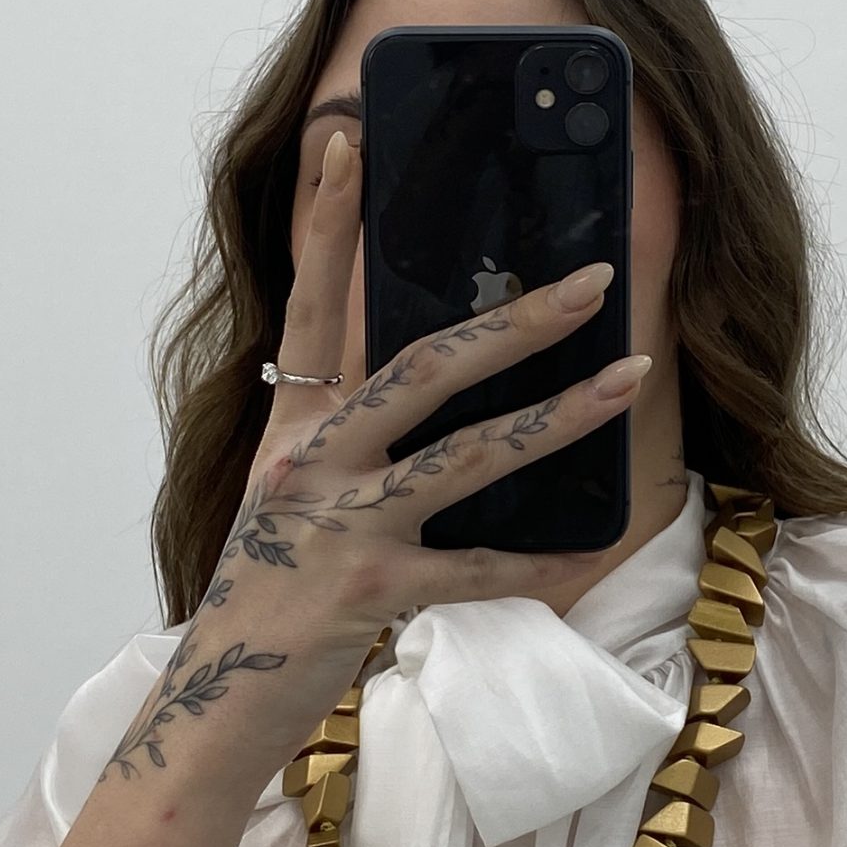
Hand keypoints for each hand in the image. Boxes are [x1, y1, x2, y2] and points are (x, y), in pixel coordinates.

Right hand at [207, 127, 651, 731]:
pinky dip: (536, 563)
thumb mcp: (281, 504)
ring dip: (559, 416)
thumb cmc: (262, 605)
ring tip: (629, 379)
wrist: (217, 703)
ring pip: (469, 455)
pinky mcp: (372, 593)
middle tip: (591, 281)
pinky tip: (587, 547)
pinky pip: (477, 569)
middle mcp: (310, 466)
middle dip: (516, 320)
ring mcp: (342, 528)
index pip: (308, 310)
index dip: (326, 226)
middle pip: (424, 367)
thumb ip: (333, 443)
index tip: (347, 142)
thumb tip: (415, 392)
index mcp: (288, 434)